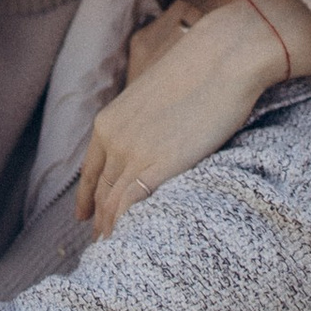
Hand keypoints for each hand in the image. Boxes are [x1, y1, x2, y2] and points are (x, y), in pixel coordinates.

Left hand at [77, 0, 310, 232]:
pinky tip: (132, 245)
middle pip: (100, 195)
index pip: (90, 173)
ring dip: (113, 233)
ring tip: (117, 254)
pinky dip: (125, 230)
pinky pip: (129, 209)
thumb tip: (158, 140)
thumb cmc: (203, 70)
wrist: (224, 56)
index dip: (87, 199)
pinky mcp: (155, 167)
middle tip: (104, 247)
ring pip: (111, 207)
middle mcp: (112, 140)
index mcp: (108, 122)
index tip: (87, 219)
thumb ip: (146, 124)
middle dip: (101, 224)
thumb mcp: (157, 97)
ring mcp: (131, 155)